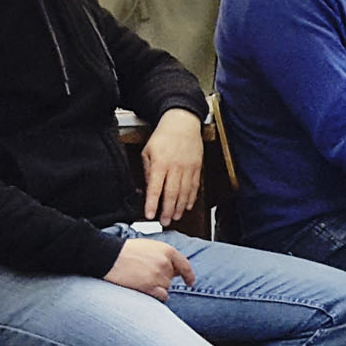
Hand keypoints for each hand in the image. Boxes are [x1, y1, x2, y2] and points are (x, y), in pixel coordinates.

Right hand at [105, 237, 194, 299]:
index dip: (189, 275)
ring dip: (158, 286)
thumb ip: (164, 256)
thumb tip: (175, 268)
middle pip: (172, 277)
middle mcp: (165, 263)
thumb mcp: (150, 246)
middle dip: (163, 278)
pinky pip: (162, 295)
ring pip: (166, 287)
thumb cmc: (127, 250)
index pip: (185, 265)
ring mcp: (158, 275)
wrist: (109, 256)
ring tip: (141, 278)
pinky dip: (159, 296)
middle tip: (147, 274)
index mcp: (167, 250)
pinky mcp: (149, 287)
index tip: (190, 282)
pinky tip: (151, 292)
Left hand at [142, 109, 204, 224]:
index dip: (152, 203)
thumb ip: (148, 171)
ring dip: (179, 207)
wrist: (183, 123)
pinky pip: (195, 186)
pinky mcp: (197, 167)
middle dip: (167, 210)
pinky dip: (191, 198)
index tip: (149, 216)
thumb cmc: (162, 137)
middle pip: (172, 193)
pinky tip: (186, 206)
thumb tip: (148, 189)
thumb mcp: (147, 152)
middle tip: (164, 222)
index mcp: (161, 163)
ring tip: (174, 218)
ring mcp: (188, 168)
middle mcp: (176, 167)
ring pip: (184, 192)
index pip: (155, 188)